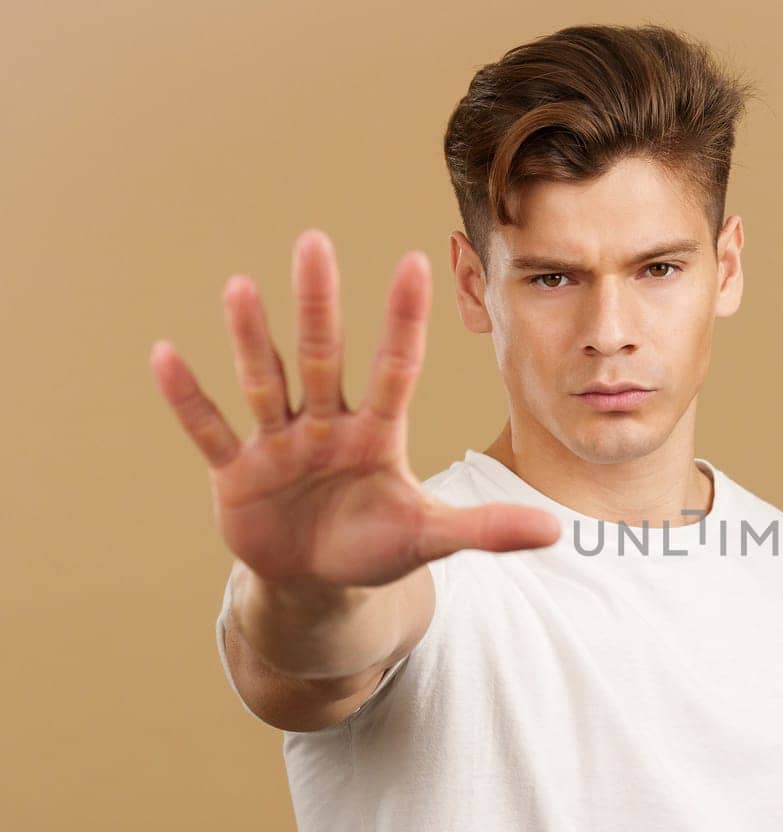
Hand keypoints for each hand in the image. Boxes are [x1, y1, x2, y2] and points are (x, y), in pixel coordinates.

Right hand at [150, 229, 559, 589]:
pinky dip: (188, 401)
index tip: (414, 260)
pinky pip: (211, 431)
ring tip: (239, 286)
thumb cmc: (376, 548)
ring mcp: (280, 445)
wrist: (319, 583)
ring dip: (252, 339)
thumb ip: (489, 529)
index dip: (404, 319)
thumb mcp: (432, 538)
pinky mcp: (238, 473)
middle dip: (319, 304)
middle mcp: (328, 426)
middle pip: (325, 357)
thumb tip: (559, 528)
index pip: (396, 367)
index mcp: (377, 433)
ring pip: (267, 383)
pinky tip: (164, 355)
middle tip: (314, 240)